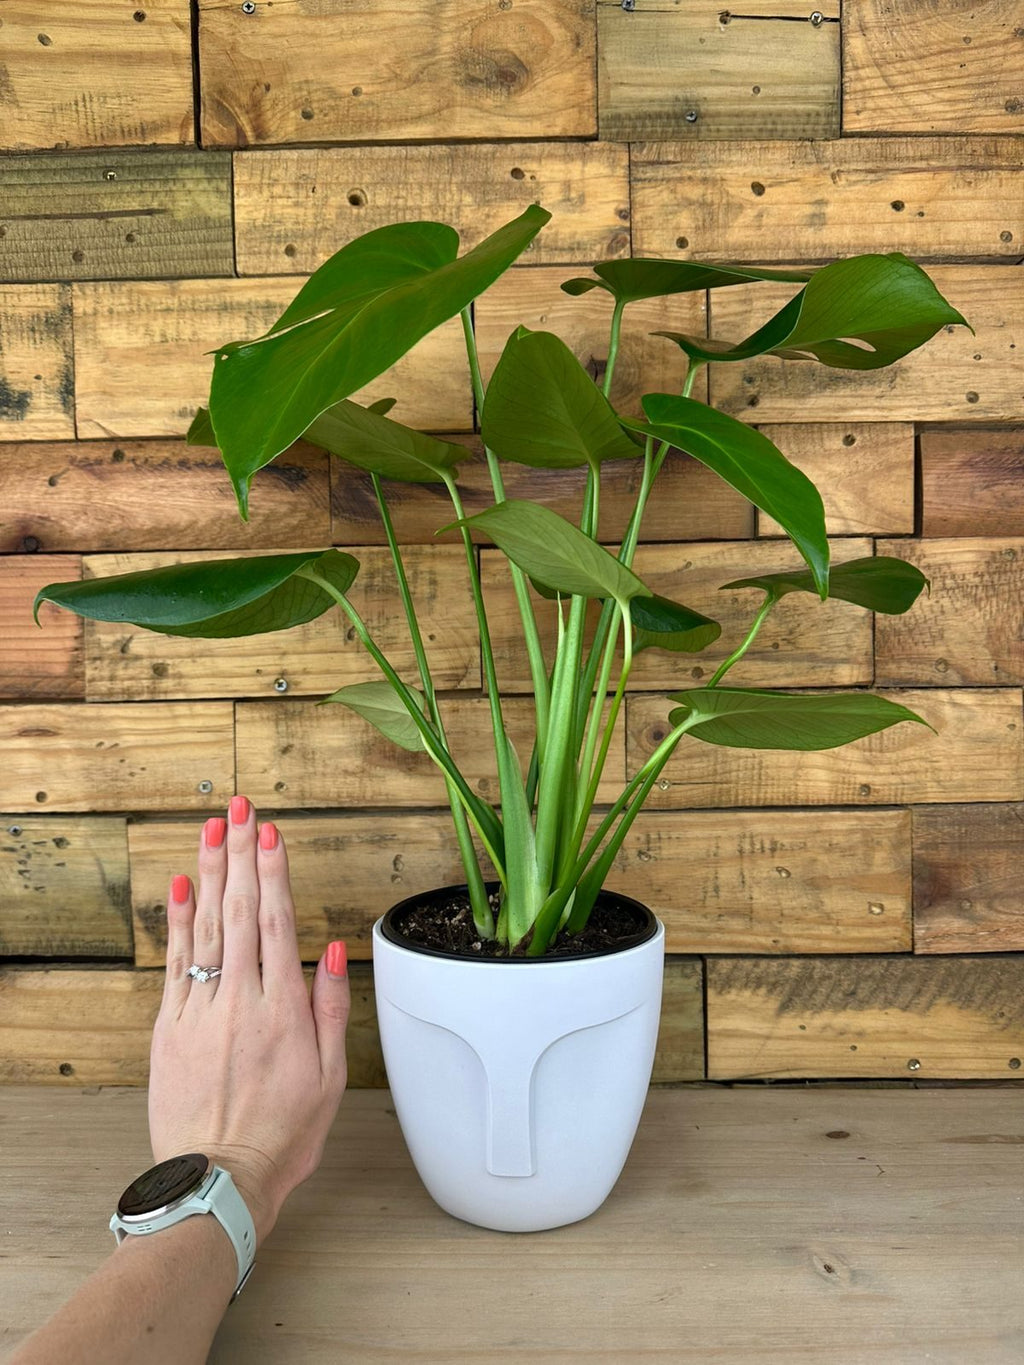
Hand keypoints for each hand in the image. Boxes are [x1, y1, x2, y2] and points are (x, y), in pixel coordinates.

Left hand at [148, 796, 349, 1247]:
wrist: (220, 1177)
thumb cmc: (282, 1133)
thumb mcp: (330, 1075)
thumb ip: (333, 1007)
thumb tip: (337, 951)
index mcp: (283, 1009)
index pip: (277, 922)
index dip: (274, 872)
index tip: (272, 834)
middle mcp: (240, 1000)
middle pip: (240, 911)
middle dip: (241, 854)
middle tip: (241, 809)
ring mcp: (201, 1011)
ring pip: (205, 927)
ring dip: (209, 873)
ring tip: (213, 830)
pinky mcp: (170, 1028)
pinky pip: (173, 963)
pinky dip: (176, 921)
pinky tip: (179, 887)